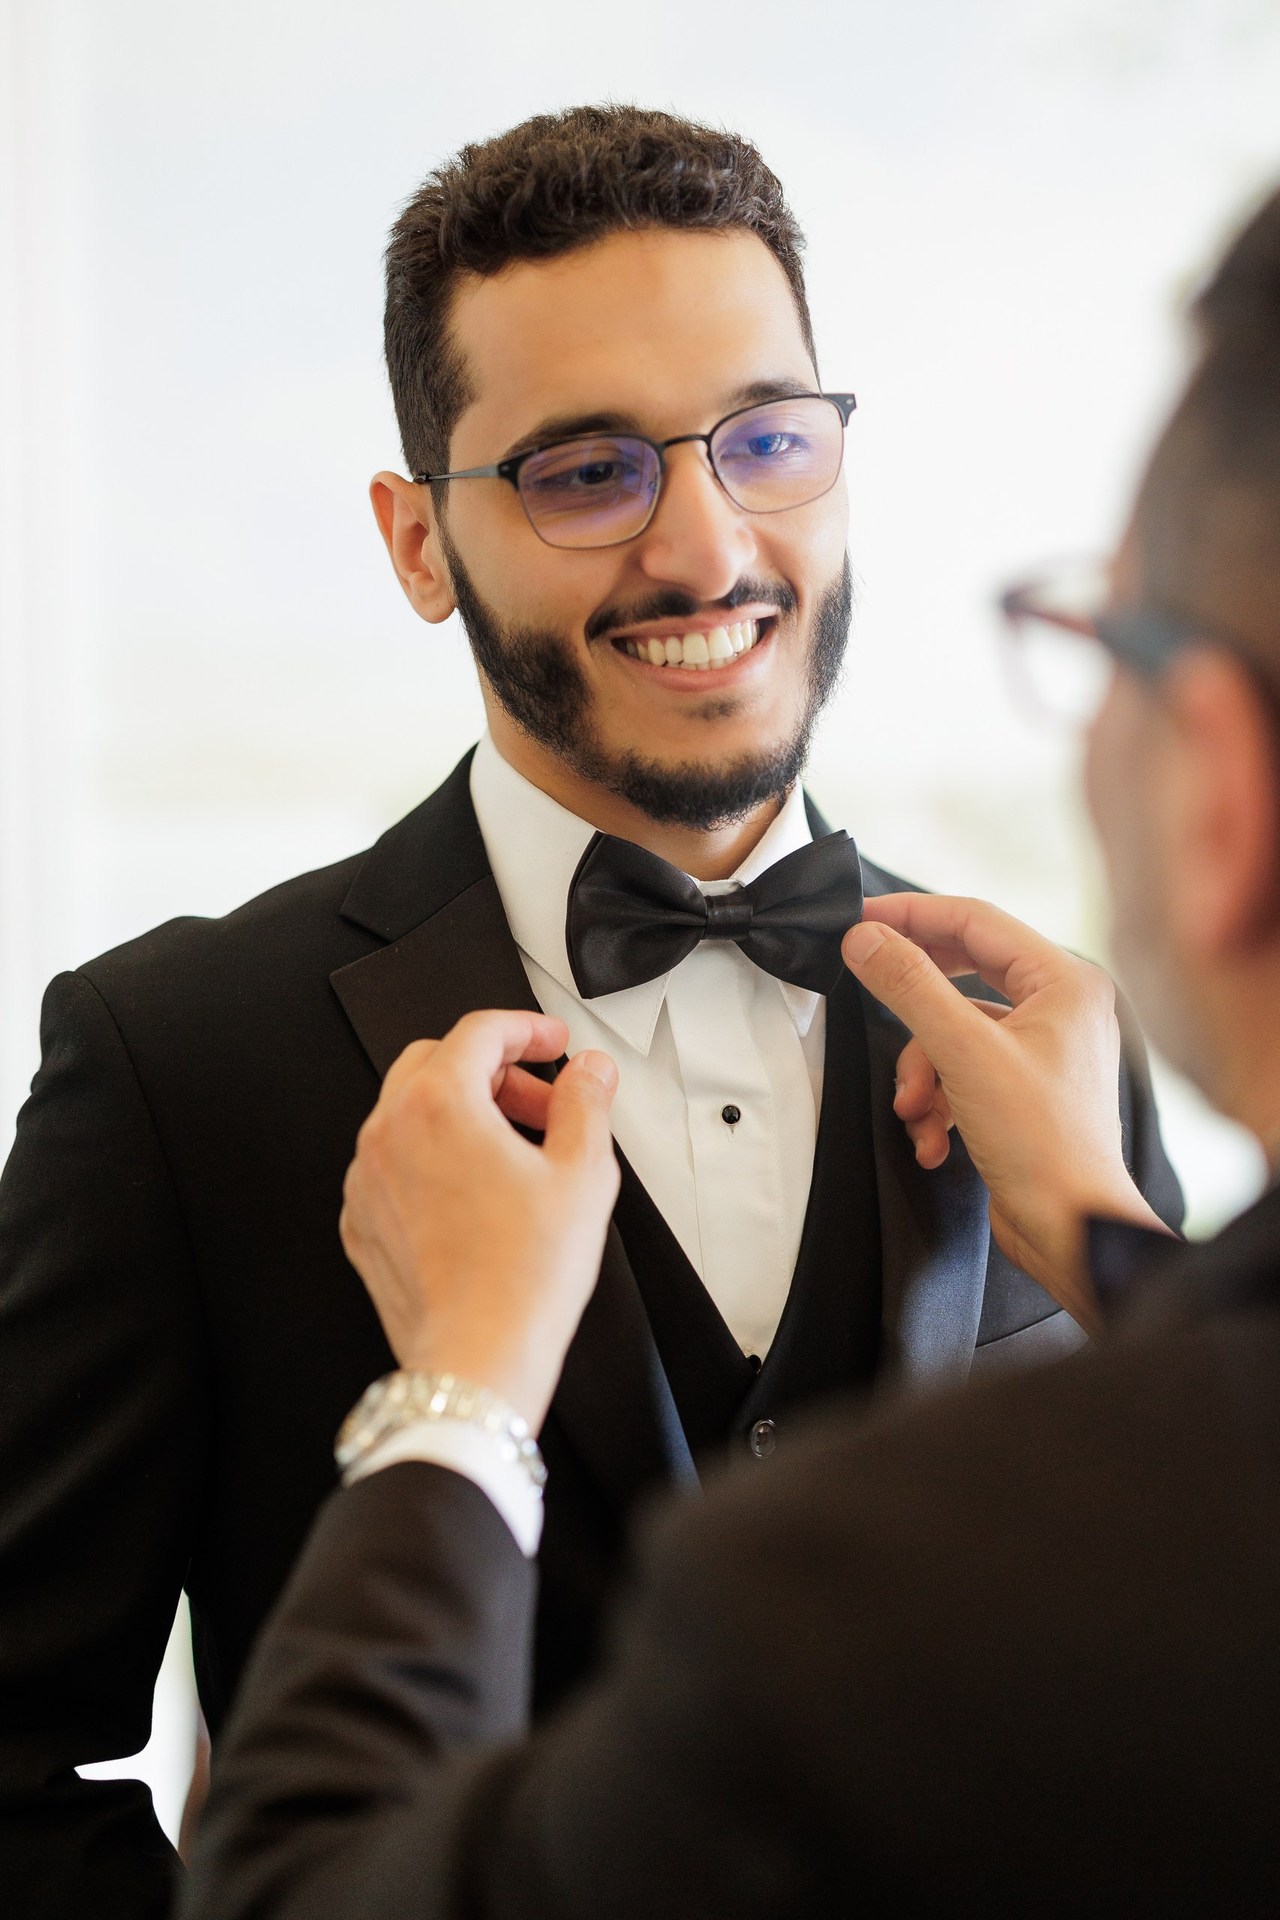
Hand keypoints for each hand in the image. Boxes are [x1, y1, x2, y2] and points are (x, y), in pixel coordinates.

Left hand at [339, 1010, 620, 1428]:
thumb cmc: (523, 1276)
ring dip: (463, 1112)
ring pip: (410, 1112)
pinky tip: (479, 1191)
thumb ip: (586, 1103)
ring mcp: (366, 1179)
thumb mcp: (581, 1173)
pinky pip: (393, 1163)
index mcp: (439, 1105)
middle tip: (542, 1102)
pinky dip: (433, 1157)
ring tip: (516, 1152)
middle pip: (437, 1063)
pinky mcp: (361, 1221)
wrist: (478, 1357)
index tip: (552, 1042)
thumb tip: (588, 1073)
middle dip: (495, 1071)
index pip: (479, 1032)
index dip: (526, 1029)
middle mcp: (389, 1132)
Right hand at [842, 897, 1173, 1331]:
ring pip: (955, 1029)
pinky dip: (941, 1100)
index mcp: (1065, 981)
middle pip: (964, 973)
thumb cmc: (1045, 1147)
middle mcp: (1062, 1007)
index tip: (859, 920)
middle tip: (867, 985)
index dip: (911, 915)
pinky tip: (936, 1138)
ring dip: (923, 1070)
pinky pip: (965, 1069)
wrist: (1073, 1232)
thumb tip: (866, 938)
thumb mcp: (963, 1054)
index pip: (975, 920)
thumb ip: (909, 986)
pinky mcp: (1026, 1089)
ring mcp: (1045, 1049)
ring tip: (915, 1109)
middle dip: (914, 1006)